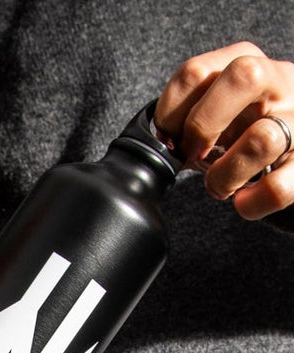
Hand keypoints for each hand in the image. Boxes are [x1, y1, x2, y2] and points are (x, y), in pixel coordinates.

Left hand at [155, 43, 293, 219]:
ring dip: (226, 174)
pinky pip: (278, 188)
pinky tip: (244, 202)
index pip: (196, 71)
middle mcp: (282, 83)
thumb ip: (188, 119)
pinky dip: (252, 203)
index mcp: (248, 66)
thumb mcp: (217, 117)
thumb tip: (156, 144)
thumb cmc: (244, 136)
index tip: (169, 140)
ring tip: (220, 185)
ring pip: (263, 138)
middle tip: (194, 155)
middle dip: (204, 123)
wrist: (292, 159)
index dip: (170, 113)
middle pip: (245, 75)